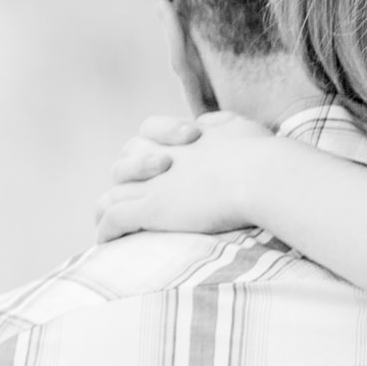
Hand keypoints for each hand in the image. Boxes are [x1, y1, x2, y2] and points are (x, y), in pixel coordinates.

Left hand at [95, 112, 276, 241]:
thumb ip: (219, 123)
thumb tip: (204, 123)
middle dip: (126, 177)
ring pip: (114, 192)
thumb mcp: (239, 126)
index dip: (151, 144)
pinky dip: (107, 229)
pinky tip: (106, 242)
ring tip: (106, 224)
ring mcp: (154, 184)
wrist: (260, 176)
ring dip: (109, 208)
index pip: (148, 132)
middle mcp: (161, 156)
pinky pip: (115, 218)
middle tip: (135, 194)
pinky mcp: (152, 209)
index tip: (166, 159)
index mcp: (180, 137)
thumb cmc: (260, 155)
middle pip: (125, 162)